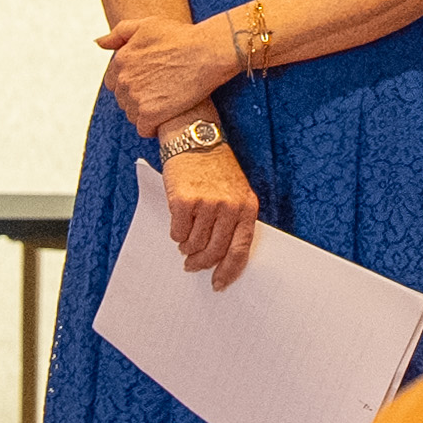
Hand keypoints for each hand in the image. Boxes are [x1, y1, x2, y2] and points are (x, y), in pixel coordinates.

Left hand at [97, 16, 236, 131]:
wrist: (207, 52)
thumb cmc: (181, 36)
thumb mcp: (147, 24)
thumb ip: (119, 33)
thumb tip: (99, 42)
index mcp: (121, 60)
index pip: (112, 82)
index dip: (130, 82)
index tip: (147, 81)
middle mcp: (124, 80)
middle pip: (122, 99)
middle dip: (137, 97)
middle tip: (160, 92)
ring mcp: (136, 98)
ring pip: (132, 115)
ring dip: (145, 113)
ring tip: (165, 103)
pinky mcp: (151, 114)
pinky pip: (144, 129)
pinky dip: (153, 127)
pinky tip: (166, 118)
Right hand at [160, 141, 261, 291]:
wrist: (195, 138)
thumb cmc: (215, 167)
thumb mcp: (235, 191)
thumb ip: (233, 220)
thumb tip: (220, 256)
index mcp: (246, 207)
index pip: (240, 250)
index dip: (228, 271)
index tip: (218, 284)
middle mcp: (229, 207)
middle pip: (214, 251)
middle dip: (201, 263)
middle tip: (192, 265)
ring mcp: (206, 204)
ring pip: (193, 244)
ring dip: (186, 247)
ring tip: (185, 240)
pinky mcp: (183, 201)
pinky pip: (177, 232)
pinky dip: (175, 233)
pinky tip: (177, 223)